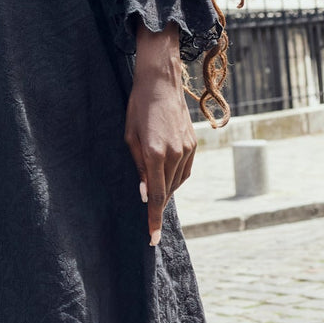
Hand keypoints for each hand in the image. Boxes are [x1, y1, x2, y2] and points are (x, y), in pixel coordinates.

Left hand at [125, 23, 195, 247]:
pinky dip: (175, 178)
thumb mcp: (130, 138)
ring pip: (177, 182)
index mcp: (154, 154)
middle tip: (149, 219)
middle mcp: (174, 154)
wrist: (161, 82)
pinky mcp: (193, 144)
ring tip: (153, 194)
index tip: (152, 240)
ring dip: (166, 191)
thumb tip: (145, 194)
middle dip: (157, 205)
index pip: (155, 196)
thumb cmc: (138, 108)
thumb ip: (138, 168)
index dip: (153, 220)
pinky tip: (165, 178)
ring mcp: (187, 149)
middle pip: (166, 191)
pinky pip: (185, 170)